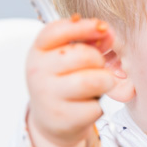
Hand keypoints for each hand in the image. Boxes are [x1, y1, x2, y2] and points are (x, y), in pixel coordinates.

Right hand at [26, 17, 115, 146]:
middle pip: (84, 55)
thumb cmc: (64, 82)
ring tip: (97, 85)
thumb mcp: (67, 57)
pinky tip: (86, 106)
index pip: (57, 31)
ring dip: (104, 82)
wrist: (52, 119)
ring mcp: (48, 96)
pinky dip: (98, 106)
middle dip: (99, 60)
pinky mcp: (63, 118)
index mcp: (38, 51)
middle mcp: (38, 72)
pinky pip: (96, 106)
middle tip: (96, 68)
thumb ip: (87, 41)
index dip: (83, 27)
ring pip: (94, 81)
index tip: (102, 28)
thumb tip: (108, 32)